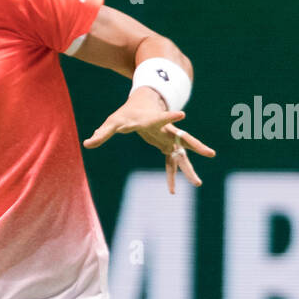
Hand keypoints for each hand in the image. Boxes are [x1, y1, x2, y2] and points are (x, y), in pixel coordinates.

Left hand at [84, 87, 215, 194]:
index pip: (163, 118)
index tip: (182, 114)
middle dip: (197, 146)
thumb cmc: (126, 113)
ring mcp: (170, 139)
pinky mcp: (167, 146)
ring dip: (188, 169)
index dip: (171, 116)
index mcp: (155, 121)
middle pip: (184, 138)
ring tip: (198, 184)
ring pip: (183, 154)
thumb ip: (102, 133)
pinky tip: (171, 191)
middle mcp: (167, 130)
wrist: (142, 106)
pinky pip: (170, 163)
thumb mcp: (113, 122)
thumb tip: (87, 143)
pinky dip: (170, 176)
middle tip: (211, 153)